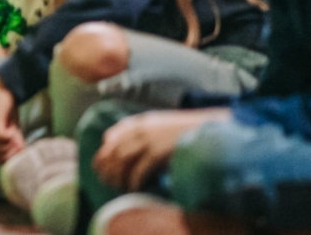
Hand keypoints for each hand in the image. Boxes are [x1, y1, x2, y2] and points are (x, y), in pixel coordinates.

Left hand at [0, 74, 24, 161]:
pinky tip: (13, 127)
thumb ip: (13, 140)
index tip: (16, 150)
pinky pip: (1, 138)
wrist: (3, 86)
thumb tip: (20, 153)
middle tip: (18, 143)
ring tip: (15, 134)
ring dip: (10, 146)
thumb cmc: (7, 108)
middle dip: (8, 155)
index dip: (6, 158)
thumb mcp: (11, 128)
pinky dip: (10, 136)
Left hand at [93, 109, 228, 192]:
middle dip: (107, 168)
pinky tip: (134, 188)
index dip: (103, 152)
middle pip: (114, 150)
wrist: (210, 128)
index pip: (112, 136)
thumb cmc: (187, 129)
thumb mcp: (161, 124)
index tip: (100, 165)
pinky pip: (139, 170)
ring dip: (118, 176)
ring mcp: (149, 140)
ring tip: (119, 187)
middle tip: (106, 181)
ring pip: (122, 161)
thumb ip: (143, 131)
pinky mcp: (158, 153)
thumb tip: (123, 143)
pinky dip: (134, 181)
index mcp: (141, 121)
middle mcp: (141, 129)